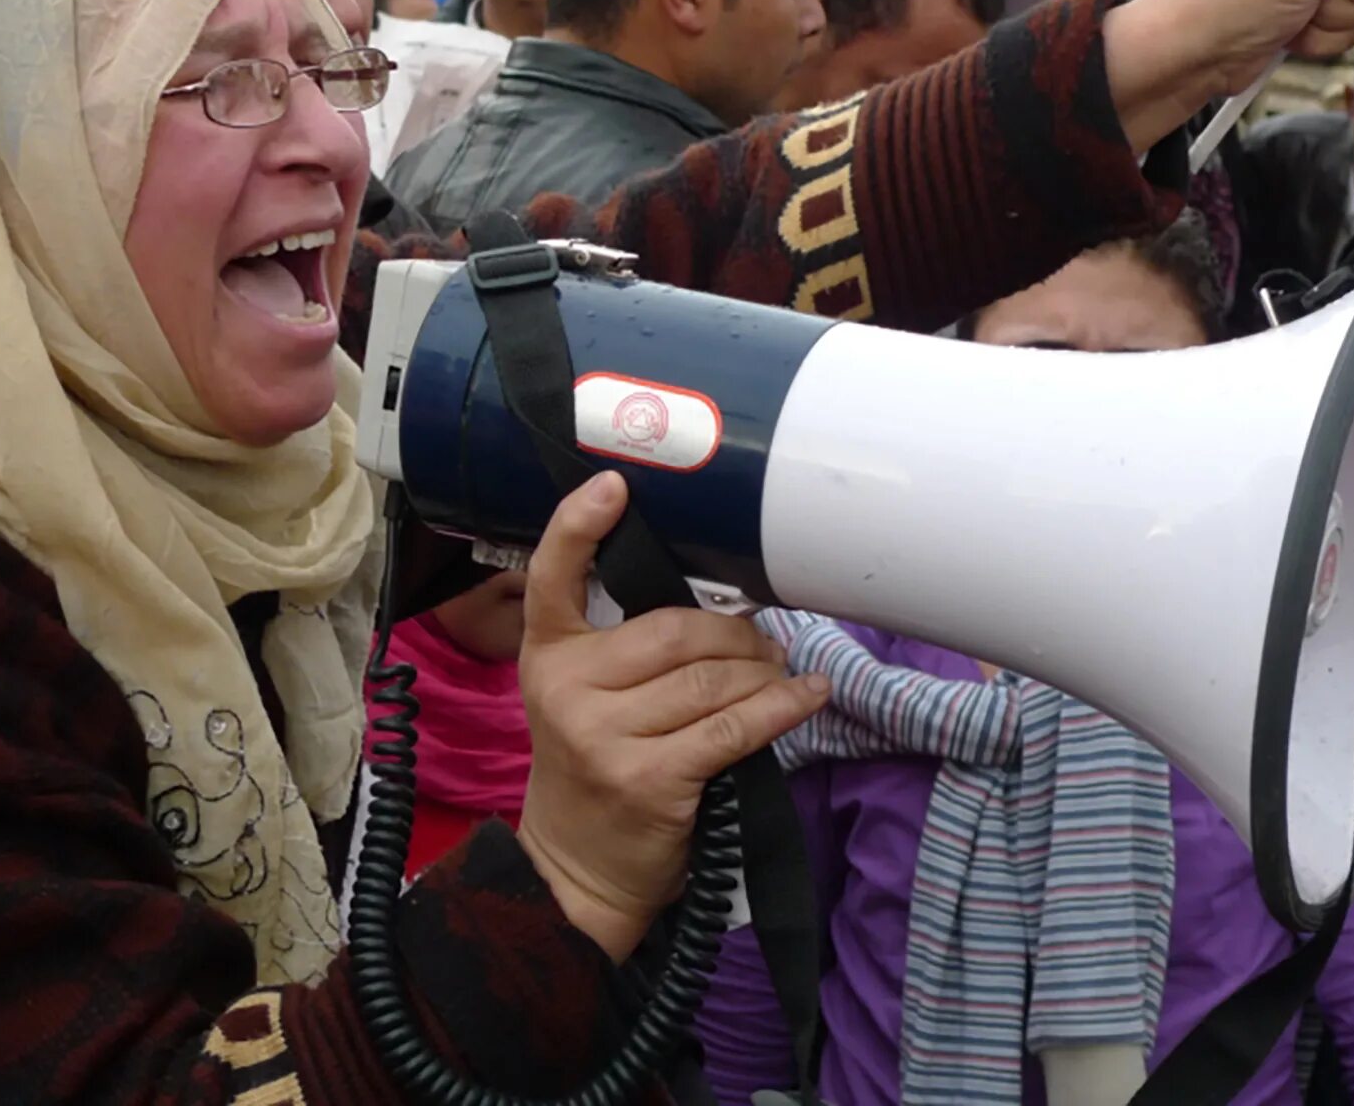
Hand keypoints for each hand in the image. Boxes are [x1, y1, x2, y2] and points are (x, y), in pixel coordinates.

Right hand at [514, 474, 829, 962]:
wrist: (577, 869)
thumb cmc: (596, 769)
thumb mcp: (582, 699)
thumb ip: (623, 649)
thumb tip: (727, 607)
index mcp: (545, 656)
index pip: (551, 576)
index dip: (578, 525)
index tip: (614, 484)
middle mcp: (564, 689)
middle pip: (674, 630)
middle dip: (734, 634)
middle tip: (762, 644)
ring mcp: (603, 736)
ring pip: (712, 679)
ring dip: (762, 672)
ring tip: (778, 673)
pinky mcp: (648, 779)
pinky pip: (734, 727)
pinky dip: (782, 707)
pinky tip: (807, 695)